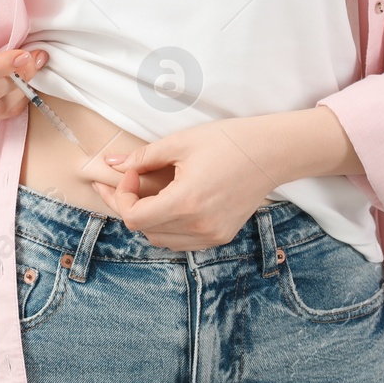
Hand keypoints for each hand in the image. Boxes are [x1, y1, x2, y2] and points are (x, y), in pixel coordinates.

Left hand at [89, 118, 281, 250]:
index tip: (129, 172)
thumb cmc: (227, 141)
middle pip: (145, 230)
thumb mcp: (180, 143)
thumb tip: (112, 163)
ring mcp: (212, 235)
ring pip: (161, 239)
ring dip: (147, 218)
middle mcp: (199, 226)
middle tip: (126, 180)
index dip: (121, 196)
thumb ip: (143, 157)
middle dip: (129, 205)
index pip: (134, 217)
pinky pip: (182, 241)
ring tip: (146, 192)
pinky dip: (168, 226)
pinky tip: (167, 203)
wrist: (272, 152)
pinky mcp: (222, 236)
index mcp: (186, 203)